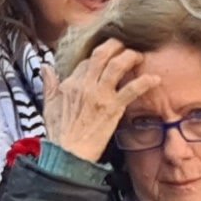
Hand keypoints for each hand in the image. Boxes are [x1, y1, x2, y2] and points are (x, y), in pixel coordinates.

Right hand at [41, 42, 156, 164]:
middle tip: (125, 46)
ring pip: (117, 65)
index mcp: (70, 83)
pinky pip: (131, 89)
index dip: (100, 57)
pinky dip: (145, 82)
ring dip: (130, 56)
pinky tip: (155, 79)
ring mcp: (100, 95)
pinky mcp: (113, 108)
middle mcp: (85, 85)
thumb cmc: (60, 134)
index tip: (108, 59)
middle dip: (116, 45)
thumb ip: (49, 84)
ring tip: (139, 56)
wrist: (68, 155)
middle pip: (101, 54)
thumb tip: (46, 68)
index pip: (88, 61)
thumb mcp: (49, 105)